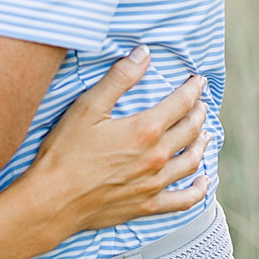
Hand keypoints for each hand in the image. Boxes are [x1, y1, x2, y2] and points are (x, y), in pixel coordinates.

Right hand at [17, 47, 209, 233]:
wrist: (54, 199)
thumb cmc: (65, 151)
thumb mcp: (88, 107)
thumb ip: (119, 78)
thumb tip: (144, 53)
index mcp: (144, 129)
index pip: (180, 103)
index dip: (192, 89)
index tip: (198, 81)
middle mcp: (157, 157)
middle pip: (190, 130)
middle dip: (198, 113)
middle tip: (200, 103)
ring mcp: (154, 184)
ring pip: (191, 161)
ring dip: (201, 144)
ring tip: (204, 133)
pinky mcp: (148, 205)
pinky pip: (184, 200)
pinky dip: (198, 190)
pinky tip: (203, 182)